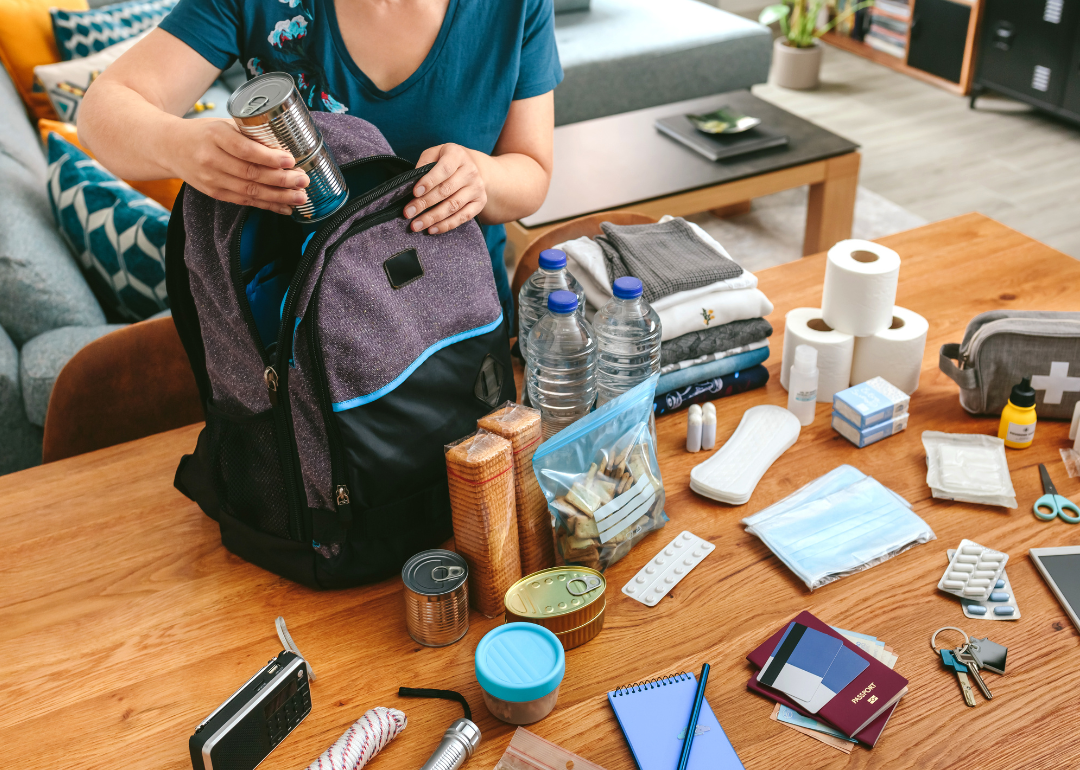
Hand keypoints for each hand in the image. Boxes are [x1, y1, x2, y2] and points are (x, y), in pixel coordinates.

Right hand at [171, 119, 308, 214]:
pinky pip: (244, 201)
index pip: (245, 150)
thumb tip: (286, 144)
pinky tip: (285, 207)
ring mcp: (211, 179)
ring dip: (279, 196)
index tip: (290, 160)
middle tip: (303, 180)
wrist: (169, 147)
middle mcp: (211, 159)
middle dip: (281, 180)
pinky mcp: (214, 193)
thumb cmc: (203, 133)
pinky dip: (267, 205)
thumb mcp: (223, 124)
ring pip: (250, 191)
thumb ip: (249, 134)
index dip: (269, 158)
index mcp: (215, 136)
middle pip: (251, 174)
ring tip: (300, 197)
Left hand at [404, 144, 486, 233]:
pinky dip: (446, 225)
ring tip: (416, 225)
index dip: (429, 181)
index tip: (415, 193)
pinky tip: (432, 229)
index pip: (444, 169)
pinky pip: (463, 217)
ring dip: (433, 218)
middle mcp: (470, 171)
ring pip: (453, 206)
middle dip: (424, 203)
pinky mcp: (480, 202)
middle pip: (446, 190)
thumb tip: (411, 183)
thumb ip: (424, 164)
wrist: (473, 167)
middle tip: (408, 213)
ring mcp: (477, 188)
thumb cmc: (446, 161)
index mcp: (457, 155)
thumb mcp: (435, 154)